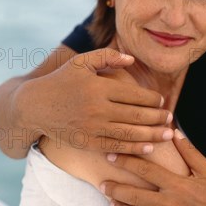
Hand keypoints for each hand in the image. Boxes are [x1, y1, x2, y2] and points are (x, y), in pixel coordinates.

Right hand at [14, 48, 172, 154]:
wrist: (34, 106)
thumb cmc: (61, 81)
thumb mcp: (81, 62)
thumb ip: (107, 57)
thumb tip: (132, 59)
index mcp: (99, 87)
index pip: (134, 95)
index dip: (152, 99)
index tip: (162, 101)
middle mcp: (97, 108)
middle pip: (136, 115)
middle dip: (157, 118)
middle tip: (171, 118)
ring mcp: (92, 128)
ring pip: (129, 133)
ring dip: (152, 135)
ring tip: (168, 134)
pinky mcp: (87, 143)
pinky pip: (115, 147)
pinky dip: (133, 149)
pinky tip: (148, 148)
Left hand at [102, 130, 205, 205]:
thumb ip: (189, 151)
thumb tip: (174, 133)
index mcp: (177, 184)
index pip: (144, 169)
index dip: (126, 161)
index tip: (112, 155)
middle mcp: (170, 204)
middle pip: (133, 195)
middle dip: (114, 187)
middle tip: (103, 183)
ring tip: (112, 202)